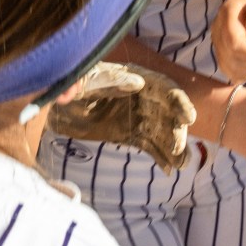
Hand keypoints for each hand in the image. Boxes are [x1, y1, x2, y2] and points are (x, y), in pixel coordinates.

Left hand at [46, 62, 196, 172]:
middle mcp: (145, 98)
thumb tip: (139, 84)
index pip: (166, 89)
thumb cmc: (74, 81)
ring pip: (163, 133)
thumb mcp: (88, 77)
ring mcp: (139, 117)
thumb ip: (109, 79)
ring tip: (182, 164)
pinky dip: (161, 157)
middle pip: (168, 113)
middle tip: (177, 147)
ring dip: (174, 147)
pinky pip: (150, 146)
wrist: (57, 100)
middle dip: (176, 130)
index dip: (179, 102)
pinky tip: (170, 169)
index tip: (188, 118)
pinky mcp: (130, 134)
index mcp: (139, 78)